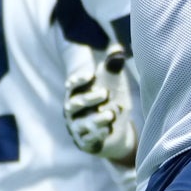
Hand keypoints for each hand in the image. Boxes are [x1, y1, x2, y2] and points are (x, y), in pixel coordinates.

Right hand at [63, 45, 136, 164]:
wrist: (114, 131)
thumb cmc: (110, 101)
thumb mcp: (113, 84)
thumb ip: (113, 67)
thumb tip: (117, 49)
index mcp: (77, 93)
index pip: (73, 85)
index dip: (79, 80)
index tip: (91, 74)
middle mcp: (73, 111)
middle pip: (76, 104)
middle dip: (90, 98)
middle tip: (105, 92)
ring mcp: (77, 127)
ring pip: (82, 124)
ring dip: (96, 119)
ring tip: (111, 115)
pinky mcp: (85, 142)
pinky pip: (88, 140)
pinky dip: (97, 136)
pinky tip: (108, 130)